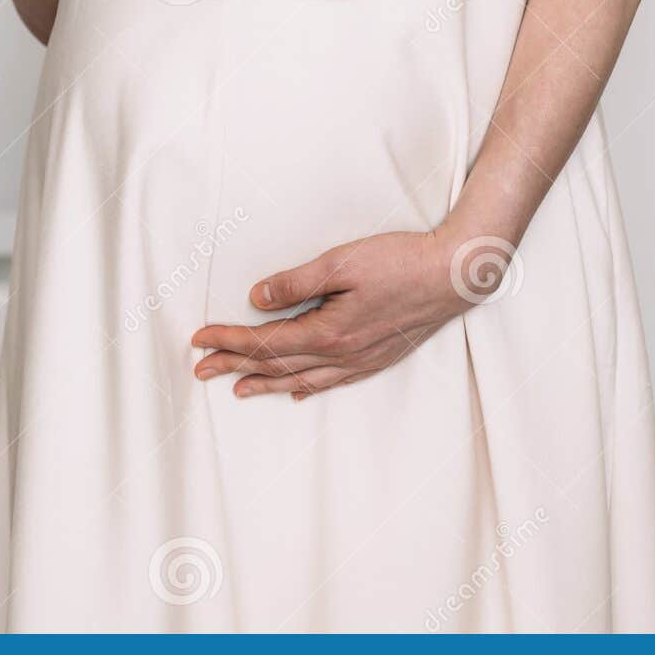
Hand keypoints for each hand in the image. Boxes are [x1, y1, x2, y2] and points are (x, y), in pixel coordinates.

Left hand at [191, 225, 513, 400]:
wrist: (456, 276)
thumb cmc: (401, 262)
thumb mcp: (341, 262)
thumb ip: (296, 283)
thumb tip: (256, 298)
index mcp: (328, 332)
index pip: (264, 342)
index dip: (227, 341)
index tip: (198, 339)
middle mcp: (342, 355)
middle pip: (275, 365)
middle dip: (234, 366)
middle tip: (199, 370)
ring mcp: (360, 361)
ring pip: (301, 379)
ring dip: (264, 384)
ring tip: (236, 388)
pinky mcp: (377, 358)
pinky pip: (332, 382)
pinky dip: (305, 388)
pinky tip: (294, 392)